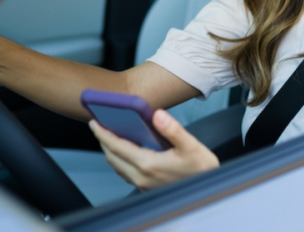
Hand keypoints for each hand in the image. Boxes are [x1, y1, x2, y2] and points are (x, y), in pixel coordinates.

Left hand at [90, 109, 219, 189]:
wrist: (208, 189)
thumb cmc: (201, 169)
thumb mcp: (191, 146)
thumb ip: (172, 129)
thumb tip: (157, 114)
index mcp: (148, 164)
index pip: (117, 147)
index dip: (103, 133)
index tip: (94, 122)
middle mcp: (141, 176)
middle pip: (112, 157)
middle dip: (103, 141)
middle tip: (99, 126)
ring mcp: (142, 184)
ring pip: (117, 166)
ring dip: (110, 151)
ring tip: (110, 136)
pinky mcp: (146, 187)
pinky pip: (125, 172)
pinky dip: (119, 160)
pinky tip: (126, 151)